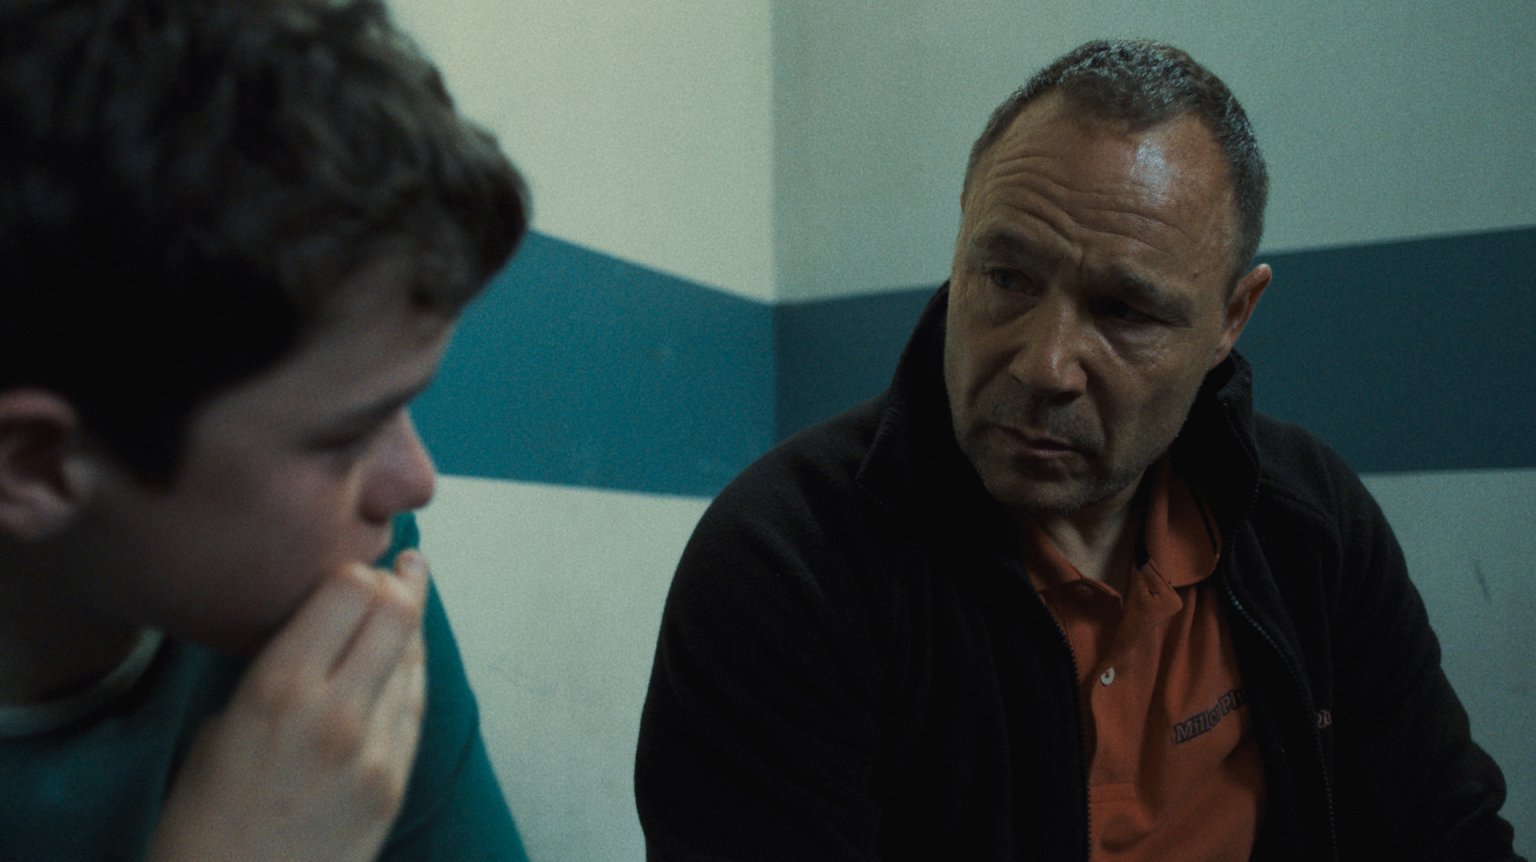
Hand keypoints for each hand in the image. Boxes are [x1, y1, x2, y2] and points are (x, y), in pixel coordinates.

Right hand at [148, 550, 430, 861]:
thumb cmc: (202, 821)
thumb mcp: (219, 728)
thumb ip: (276, 673)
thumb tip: (319, 633)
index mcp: (278, 689)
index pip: (348, 591)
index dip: (356, 569)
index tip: (354, 563)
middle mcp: (335, 712)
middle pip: (396, 613)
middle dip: (401, 583)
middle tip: (402, 567)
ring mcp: (375, 750)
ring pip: (413, 659)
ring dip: (410, 627)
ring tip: (407, 599)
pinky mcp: (396, 782)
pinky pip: (415, 707)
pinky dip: (412, 674)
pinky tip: (409, 657)